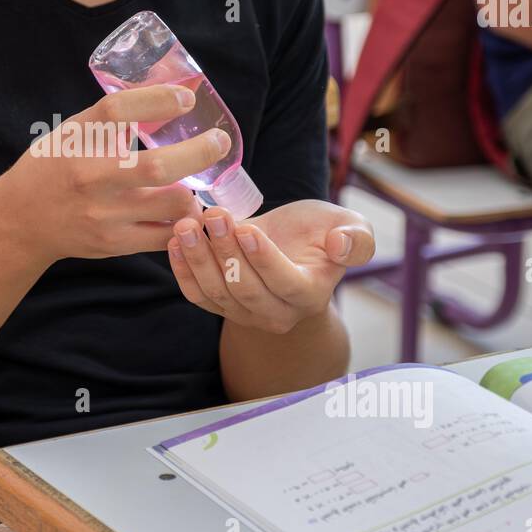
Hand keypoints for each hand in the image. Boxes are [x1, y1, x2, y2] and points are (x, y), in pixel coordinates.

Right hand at [0, 85, 230, 262]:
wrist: (21, 220)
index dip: (158, 99)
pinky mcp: (113, 243)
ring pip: (171, 204)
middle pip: (156, 167)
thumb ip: (112, 118)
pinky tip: (185, 212)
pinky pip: (165, 235)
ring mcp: (102, 214)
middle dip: (199, 153)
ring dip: (194, 192)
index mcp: (77, 138)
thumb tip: (168, 92)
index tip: (186, 98)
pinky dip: (183, 222)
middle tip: (218, 142)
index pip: (119, 110)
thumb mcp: (73, 131)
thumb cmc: (54, 166)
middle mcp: (89, 175)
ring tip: (198, 183)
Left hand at [167, 199, 374, 333]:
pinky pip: (198, 296)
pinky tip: (173, 242)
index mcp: (311, 294)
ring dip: (198, 259)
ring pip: (217, 294)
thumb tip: (340, 246)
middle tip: (212, 216)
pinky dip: (183, 271)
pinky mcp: (222, 307)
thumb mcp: (352, 227)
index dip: (264, 260)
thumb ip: (357, 240)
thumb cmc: (322, 233)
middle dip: (225, 253)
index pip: (286, 284)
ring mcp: (246, 314)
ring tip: (186, 225)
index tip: (245, 229)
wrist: (293, 247)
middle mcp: (279, 313)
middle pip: (246, 290)